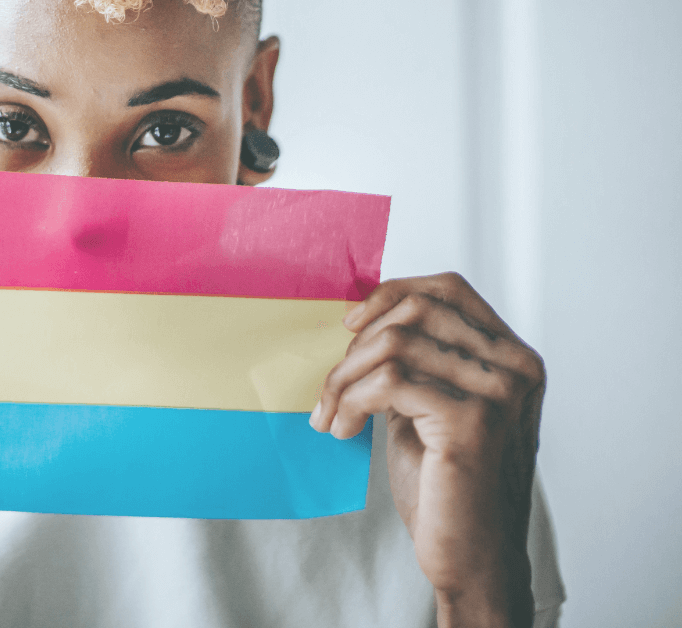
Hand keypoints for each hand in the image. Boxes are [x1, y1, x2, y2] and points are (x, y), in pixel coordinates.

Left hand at [309, 273, 544, 627]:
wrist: (472, 556)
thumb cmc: (448, 485)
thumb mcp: (432, 406)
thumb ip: (418, 362)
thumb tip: (362, 320)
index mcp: (512, 358)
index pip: (449, 289)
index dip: (393, 294)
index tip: (350, 324)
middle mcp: (515, 368)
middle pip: (417, 310)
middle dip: (358, 344)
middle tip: (333, 387)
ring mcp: (498, 394)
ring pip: (395, 344)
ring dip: (345, 377)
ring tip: (330, 414)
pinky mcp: (470, 422)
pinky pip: (388, 382)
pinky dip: (351, 402)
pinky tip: (342, 431)